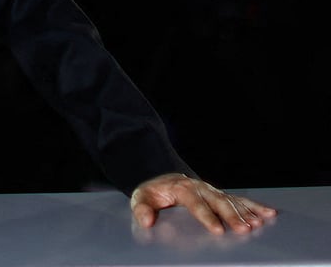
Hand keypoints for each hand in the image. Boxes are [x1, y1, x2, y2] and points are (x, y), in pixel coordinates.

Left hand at [130, 173, 275, 233]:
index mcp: (182, 188)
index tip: (217, 229)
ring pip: (233, 201)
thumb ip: (141, 208)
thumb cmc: (154, 193)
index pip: (196, 203)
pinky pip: (240, 200)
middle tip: (244, 229)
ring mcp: (213, 191)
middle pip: (219, 202)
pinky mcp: (221, 196)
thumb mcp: (141, 198)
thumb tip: (146, 221)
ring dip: (247, 212)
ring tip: (259, 224)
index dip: (207, 216)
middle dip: (232, 216)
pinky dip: (255, 206)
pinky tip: (269, 213)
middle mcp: (201, 188)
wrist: (163, 180)